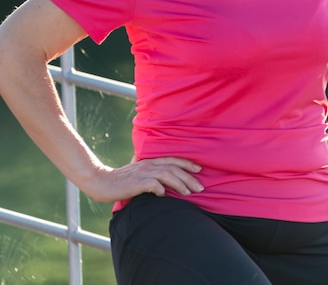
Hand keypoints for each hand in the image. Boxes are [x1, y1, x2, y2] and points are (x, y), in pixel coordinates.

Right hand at [83, 156, 204, 201]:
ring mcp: (141, 173)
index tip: (199, 169)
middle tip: (200, 188)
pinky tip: (164, 195)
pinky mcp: (135, 183)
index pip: (172, 159)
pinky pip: (152, 184)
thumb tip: (165, 183)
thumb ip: (150, 173)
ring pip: (166, 174)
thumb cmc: (120, 180)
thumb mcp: (137, 173)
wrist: (99, 181)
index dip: (187, 163)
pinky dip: (160, 189)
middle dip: (189, 177)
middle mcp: (147, 165)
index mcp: (149, 161)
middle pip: (173, 168)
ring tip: (188, 193)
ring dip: (179, 183)